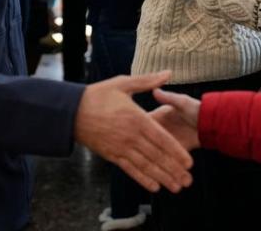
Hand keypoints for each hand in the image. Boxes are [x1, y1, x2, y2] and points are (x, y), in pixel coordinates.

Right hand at [75, 71, 193, 193]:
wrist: (71, 111)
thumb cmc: (98, 95)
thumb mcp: (123, 83)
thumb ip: (148, 81)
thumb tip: (169, 72)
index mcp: (136, 118)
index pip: (161, 139)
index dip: (176, 152)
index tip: (189, 162)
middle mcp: (130, 136)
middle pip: (156, 156)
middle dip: (174, 169)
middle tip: (188, 181)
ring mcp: (120, 148)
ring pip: (145, 166)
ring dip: (162, 178)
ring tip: (176, 187)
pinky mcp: (111, 155)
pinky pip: (130, 169)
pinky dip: (143, 179)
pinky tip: (154, 187)